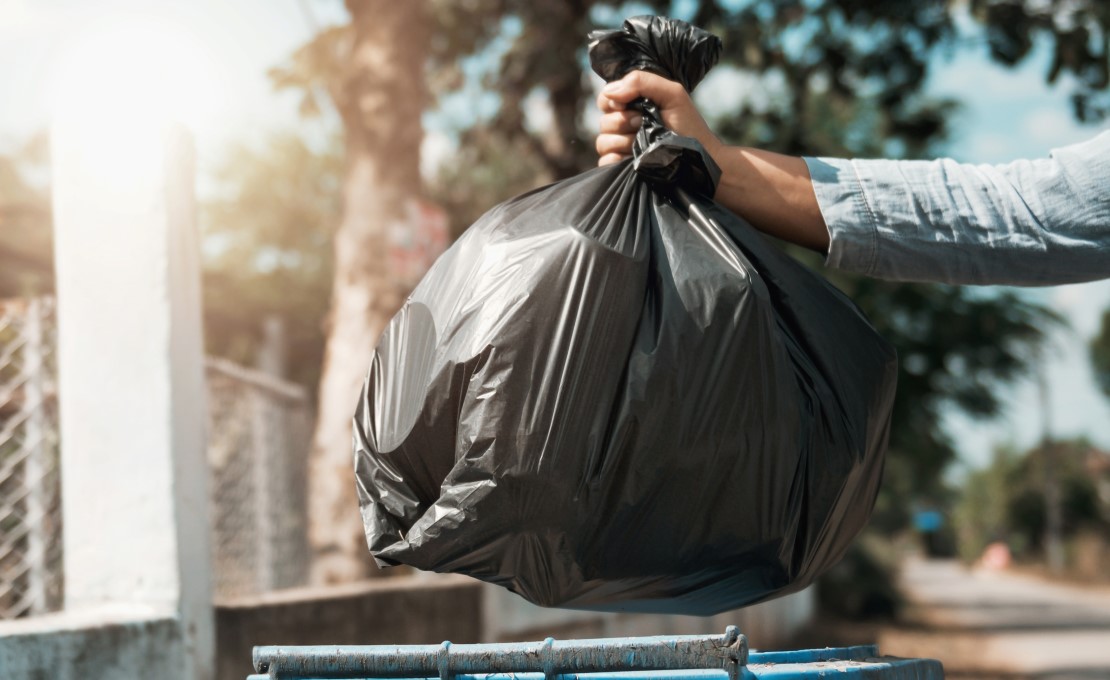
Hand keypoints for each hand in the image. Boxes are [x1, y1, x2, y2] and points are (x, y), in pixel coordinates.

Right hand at [595, 70, 722, 165]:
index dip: (613, 101)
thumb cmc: (689, 126)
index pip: (606, 98)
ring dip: (623, 141)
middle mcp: (623, 126)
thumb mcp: (672, 94)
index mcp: (632, 106)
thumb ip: (641, 82)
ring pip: (602, 141)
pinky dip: (616, 160)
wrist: (699, 158)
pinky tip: (632, 159)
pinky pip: (605, 162)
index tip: (631, 105)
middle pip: (603, 121)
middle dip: (622, 122)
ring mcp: (621, 148)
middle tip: (643, 123)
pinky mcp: (621, 168)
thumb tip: (611, 92)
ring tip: (644, 144)